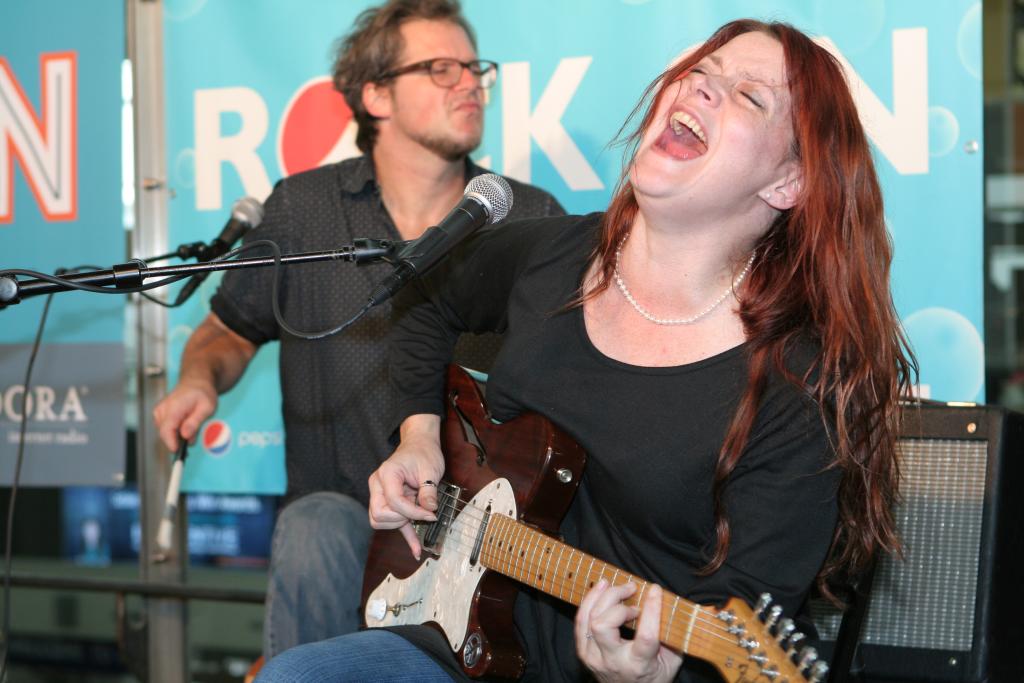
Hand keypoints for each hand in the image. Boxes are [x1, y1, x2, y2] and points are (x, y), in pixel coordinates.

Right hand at [152, 380, 217, 451]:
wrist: (196, 382)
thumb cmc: (203, 394)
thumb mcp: (207, 407)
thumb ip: (195, 422)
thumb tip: (185, 435)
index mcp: (174, 407)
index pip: (166, 430)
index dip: (171, 443)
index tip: (178, 452)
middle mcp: (162, 410)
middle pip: (165, 434)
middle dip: (178, 440)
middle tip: (194, 439)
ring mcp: (159, 412)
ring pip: (166, 432)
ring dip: (178, 435)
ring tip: (193, 425)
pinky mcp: (159, 415)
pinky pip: (166, 428)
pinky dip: (176, 431)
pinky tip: (186, 424)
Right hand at [367, 414, 444, 559]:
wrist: (419, 444)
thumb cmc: (423, 453)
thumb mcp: (431, 469)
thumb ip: (428, 491)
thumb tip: (430, 511)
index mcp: (386, 475)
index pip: (393, 502)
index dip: (413, 512)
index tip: (431, 514)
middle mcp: (378, 485)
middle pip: (379, 514)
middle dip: (401, 518)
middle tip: (420, 510)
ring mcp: (380, 494)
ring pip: (379, 520)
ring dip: (400, 523)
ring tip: (419, 512)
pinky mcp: (388, 503)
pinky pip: (392, 523)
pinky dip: (405, 536)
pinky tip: (417, 550)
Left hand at [575, 581, 683, 682]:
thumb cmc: (654, 676)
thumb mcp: (671, 661)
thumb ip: (673, 635)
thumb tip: (673, 605)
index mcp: (639, 665)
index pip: (645, 636)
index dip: (651, 609)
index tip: (655, 590)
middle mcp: (613, 662)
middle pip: (604, 624)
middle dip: (616, 599)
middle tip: (631, 590)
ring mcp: (594, 658)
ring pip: (588, 619)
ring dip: (600, 596)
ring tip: (613, 584)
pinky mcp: (584, 653)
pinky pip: (580, 621)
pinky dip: (589, 602)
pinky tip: (600, 590)